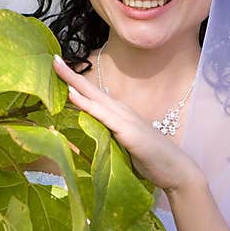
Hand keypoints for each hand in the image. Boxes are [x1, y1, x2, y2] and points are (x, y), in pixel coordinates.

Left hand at [51, 55, 201, 193]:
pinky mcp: (128, 131)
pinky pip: (102, 115)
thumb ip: (105, 142)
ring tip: (58, 67)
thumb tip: (83, 145)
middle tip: (53, 59)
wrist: (176, 171)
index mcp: (118, 114)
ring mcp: (125, 119)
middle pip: (91, 90)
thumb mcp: (121, 149)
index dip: (76, 83)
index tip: (59, 69)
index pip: (93, 96)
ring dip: (75, 82)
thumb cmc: (150, 161)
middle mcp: (121, 111)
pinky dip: (87, 104)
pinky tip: (73, 95)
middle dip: (71, 74)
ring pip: (94, 97)